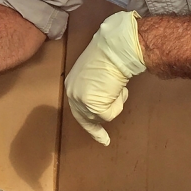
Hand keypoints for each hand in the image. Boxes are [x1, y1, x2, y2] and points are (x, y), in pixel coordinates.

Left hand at [65, 11, 145, 145]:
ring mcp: (82, 101)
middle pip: (86, 118)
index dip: (87, 121)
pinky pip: (111, 114)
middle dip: (96, 129)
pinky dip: (118, 103)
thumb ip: (94, 86)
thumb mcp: (96, 72)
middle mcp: (72, 94)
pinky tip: (118, 88)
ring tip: (116, 85)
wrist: (115, 49)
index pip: (77, 108)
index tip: (95, 131)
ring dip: (114, 102)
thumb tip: (103, 95)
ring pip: (102, 115)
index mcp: (71, 84)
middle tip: (104, 141)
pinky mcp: (94, 107)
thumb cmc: (110, 55)